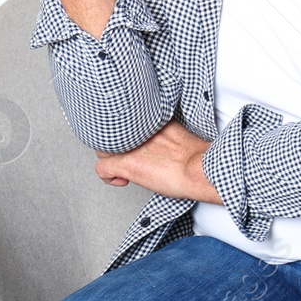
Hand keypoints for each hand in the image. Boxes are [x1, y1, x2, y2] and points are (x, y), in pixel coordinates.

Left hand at [94, 119, 222, 203]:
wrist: (199, 168)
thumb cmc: (197, 158)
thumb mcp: (178, 134)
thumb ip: (162, 134)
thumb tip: (159, 145)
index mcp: (150, 119)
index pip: (124, 120)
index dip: (126, 135)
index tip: (136, 145)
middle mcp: (136, 129)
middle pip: (111, 133)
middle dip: (117, 146)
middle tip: (129, 157)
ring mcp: (128, 147)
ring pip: (102, 149)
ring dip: (111, 159)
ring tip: (124, 168)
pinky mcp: (125, 164)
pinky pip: (101, 168)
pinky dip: (108, 178)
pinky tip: (121, 181)